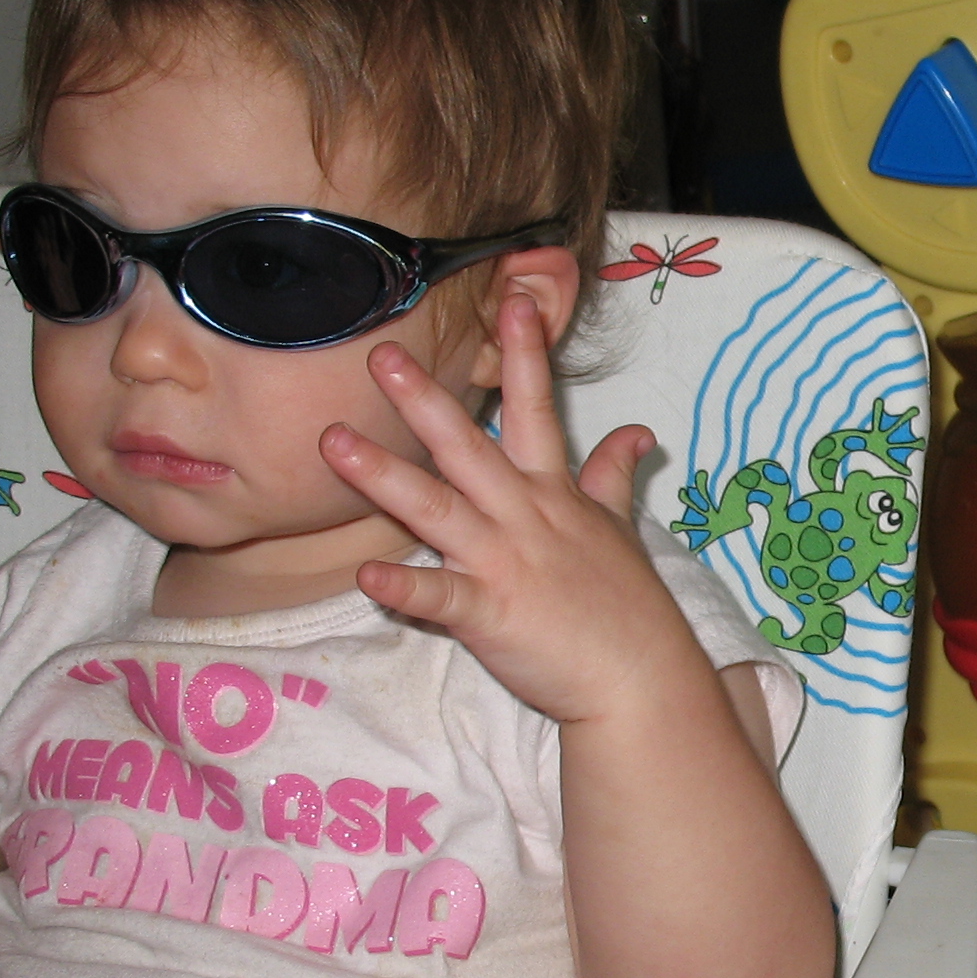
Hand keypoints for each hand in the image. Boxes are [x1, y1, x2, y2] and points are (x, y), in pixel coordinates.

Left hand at [321, 290, 700, 723]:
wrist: (641, 680)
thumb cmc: (628, 607)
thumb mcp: (620, 530)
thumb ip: (614, 476)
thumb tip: (637, 433)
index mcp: (553, 494)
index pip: (537, 410)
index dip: (525, 353)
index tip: (512, 297)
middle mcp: (524, 517)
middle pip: (468, 448)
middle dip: (424, 401)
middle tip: (381, 355)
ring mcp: (506, 564)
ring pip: (438, 510)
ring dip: (385, 476)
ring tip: (334, 444)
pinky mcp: (490, 616)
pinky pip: (439, 599)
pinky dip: (404, 589)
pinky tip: (366, 577)